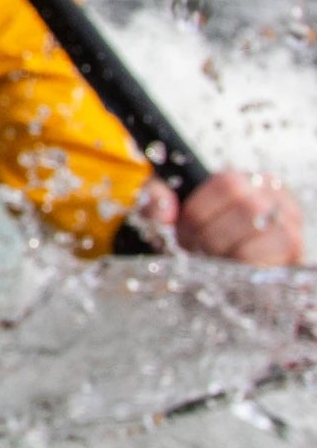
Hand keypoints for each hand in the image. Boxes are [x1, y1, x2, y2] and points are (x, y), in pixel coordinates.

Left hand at [139, 170, 304, 265]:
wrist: (212, 262)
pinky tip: (230, 268)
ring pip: (259, 234)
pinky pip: (268, 264)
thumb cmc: (193, 231)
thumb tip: (165, 213)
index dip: (198, 212)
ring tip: (212, 258)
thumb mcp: (167, 208)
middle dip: (209, 235)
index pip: (226, 184)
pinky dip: (241, 268)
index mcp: (245, 179)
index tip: (182, 230)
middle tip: (196, 248)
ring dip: (224, 253)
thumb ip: (155, 199)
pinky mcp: (293, 258)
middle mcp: (275, 198)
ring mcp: (289, 227)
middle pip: (246, 208)